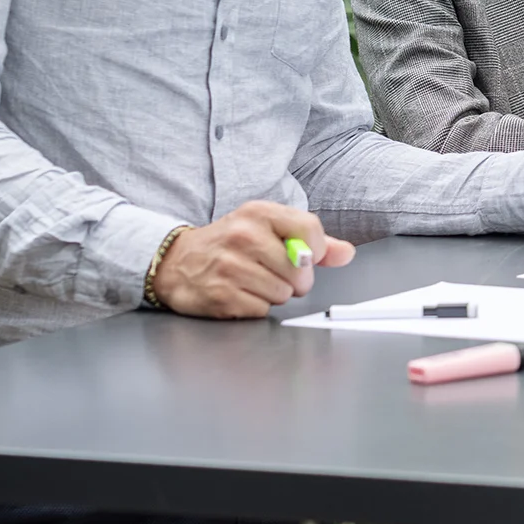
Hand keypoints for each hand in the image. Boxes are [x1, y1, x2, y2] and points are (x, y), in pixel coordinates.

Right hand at [154, 200, 353, 318]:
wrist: (177, 261)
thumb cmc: (230, 244)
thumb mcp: (268, 229)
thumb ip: (311, 241)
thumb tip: (346, 253)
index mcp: (259, 213)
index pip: (310, 229)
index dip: (316, 250)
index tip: (305, 256)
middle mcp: (243, 235)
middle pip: (300, 270)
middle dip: (294, 279)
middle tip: (273, 272)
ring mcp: (230, 266)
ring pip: (283, 293)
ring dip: (274, 294)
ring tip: (253, 282)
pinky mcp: (220, 294)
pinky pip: (261, 310)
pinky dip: (255, 307)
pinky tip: (240, 294)